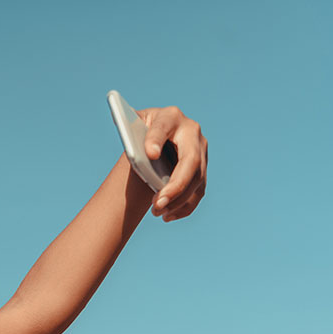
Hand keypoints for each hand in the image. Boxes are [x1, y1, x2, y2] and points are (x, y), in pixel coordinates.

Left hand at [138, 105, 207, 220]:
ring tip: (157, 212)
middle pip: (191, 161)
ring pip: (197, 180)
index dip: (157, 140)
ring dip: (179, 200)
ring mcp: (201, 151)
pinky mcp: (202, 169)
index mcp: (171, 117)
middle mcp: (192, 132)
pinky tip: (168, 216)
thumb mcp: (132, 125)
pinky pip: (198, 192)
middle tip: (156, 204)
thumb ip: (130, 130)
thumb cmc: (139, 130)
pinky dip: (184, 207)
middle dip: (175, 185)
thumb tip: (142, 146)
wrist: (154, 137)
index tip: (151, 154)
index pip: (163, 128)